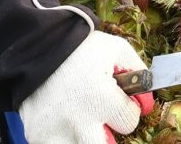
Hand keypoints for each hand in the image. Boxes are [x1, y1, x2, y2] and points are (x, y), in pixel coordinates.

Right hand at [18, 30, 151, 143]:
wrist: (35, 46)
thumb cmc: (78, 48)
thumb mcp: (115, 49)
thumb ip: (138, 71)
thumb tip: (146, 101)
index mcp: (100, 98)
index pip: (129, 122)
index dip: (128, 109)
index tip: (119, 100)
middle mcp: (79, 122)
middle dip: (108, 135)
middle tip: (101, 118)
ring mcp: (56, 132)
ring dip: (86, 136)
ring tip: (81, 118)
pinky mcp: (37, 136)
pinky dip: (64, 137)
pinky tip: (63, 120)